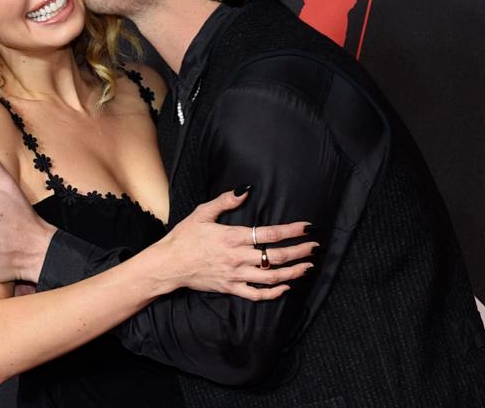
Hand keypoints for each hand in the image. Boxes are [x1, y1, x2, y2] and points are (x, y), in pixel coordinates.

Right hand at [152, 189, 315, 300]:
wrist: (169, 264)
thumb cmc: (184, 237)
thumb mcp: (202, 213)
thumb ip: (225, 201)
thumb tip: (245, 189)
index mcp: (233, 237)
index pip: (270, 234)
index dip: (292, 230)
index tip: (307, 227)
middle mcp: (238, 258)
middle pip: (276, 256)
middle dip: (299, 252)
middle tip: (315, 247)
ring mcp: (235, 275)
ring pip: (270, 277)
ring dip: (292, 272)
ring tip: (307, 267)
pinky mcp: (230, 288)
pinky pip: (256, 295)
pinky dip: (273, 293)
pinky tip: (285, 287)